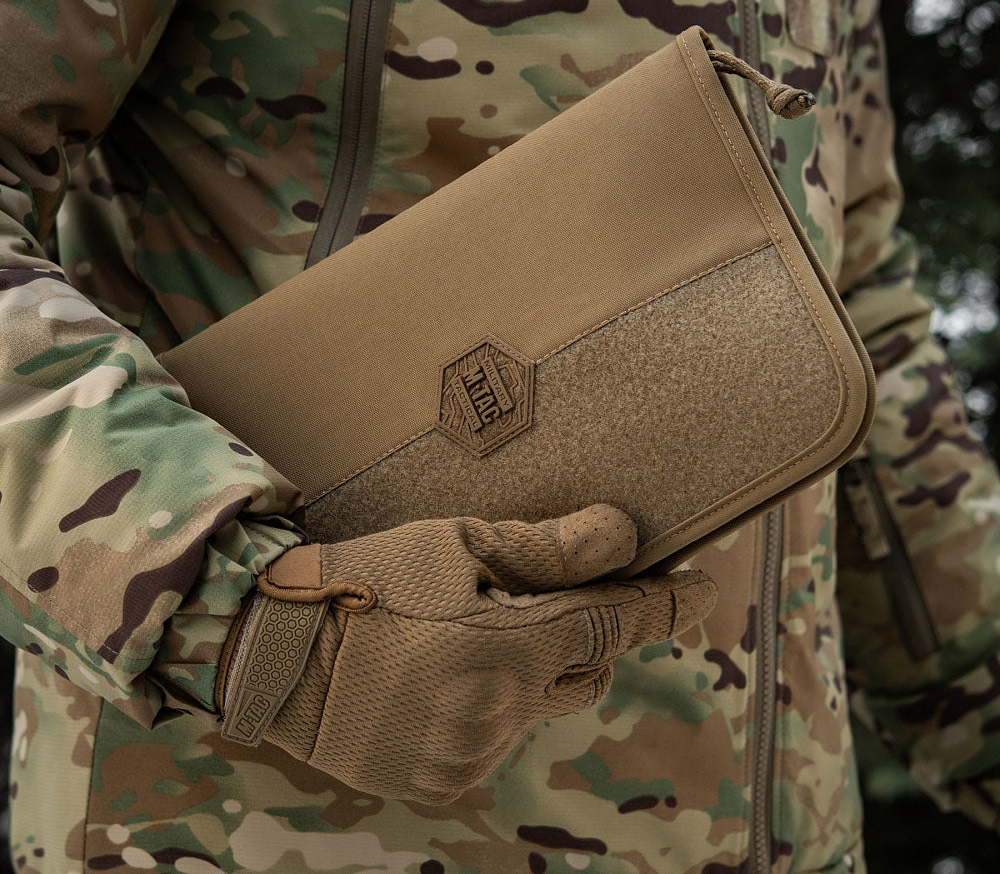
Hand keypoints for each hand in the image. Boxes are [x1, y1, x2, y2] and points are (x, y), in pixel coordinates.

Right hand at [216, 503, 715, 803]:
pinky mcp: (441, 781)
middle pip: (588, 669)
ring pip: (542, 704)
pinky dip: (492, 703)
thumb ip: (549, 547)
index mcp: (510, 648)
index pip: (616, 623)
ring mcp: (471, 755)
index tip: (696, 587)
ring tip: (468, 633)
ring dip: (531, 669)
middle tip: (543, 596)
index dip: (664, 604)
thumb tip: (623, 536)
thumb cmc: (366, 581)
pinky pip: (498, 736)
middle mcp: (500, 713)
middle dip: (585, 632)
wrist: (272, 653)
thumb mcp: (455, 545)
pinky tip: (442, 673)